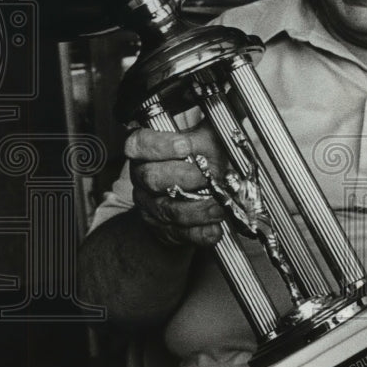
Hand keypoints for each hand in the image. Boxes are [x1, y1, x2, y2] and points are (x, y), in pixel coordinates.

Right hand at [127, 122, 227, 248]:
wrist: (194, 192)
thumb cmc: (197, 161)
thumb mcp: (204, 141)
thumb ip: (211, 136)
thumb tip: (228, 131)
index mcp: (147, 151)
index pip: (138, 144)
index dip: (159, 145)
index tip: (184, 146)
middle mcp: (143, 177)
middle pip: (152, 177)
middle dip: (185, 177)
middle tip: (208, 177)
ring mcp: (150, 205)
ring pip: (167, 209)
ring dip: (198, 209)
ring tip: (221, 205)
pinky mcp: (163, 229)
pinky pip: (179, 234)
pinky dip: (199, 233)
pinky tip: (214, 229)